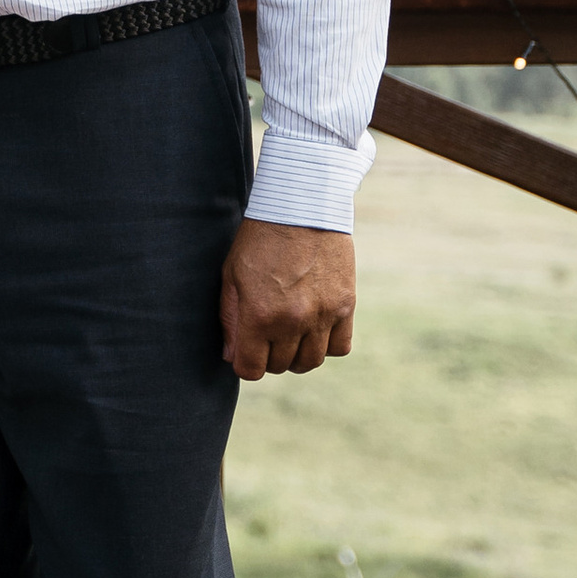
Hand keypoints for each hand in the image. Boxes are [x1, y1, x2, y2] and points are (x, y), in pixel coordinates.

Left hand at [220, 221, 356, 379]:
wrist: (302, 208)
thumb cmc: (259, 240)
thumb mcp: (231, 275)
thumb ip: (230, 319)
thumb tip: (231, 356)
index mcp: (260, 315)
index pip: (251, 369)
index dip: (245, 363)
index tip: (245, 351)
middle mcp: (293, 321)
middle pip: (280, 367)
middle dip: (268, 357)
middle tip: (266, 335)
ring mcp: (322, 315)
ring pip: (310, 362)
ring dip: (297, 355)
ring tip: (290, 334)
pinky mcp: (345, 306)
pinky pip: (340, 347)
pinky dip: (327, 344)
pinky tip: (315, 328)